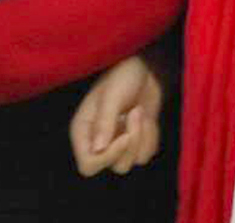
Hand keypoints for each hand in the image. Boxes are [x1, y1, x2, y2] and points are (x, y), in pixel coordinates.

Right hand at [70, 56, 162, 177]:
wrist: (145, 68)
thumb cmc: (123, 75)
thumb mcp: (112, 95)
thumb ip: (104, 122)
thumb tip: (97, 150)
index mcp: (83, 131)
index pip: (88, 165)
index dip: (108, 156)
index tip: (125, 135)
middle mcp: (98, 142)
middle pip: (115, 166)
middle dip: (132, 141)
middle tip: (135, 111)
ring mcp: (117, 144)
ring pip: (132, 163)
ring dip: (142, 137)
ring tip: (139, 110)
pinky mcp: (135, 143)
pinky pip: (146, 155)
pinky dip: (151, 137)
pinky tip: (147, 118)